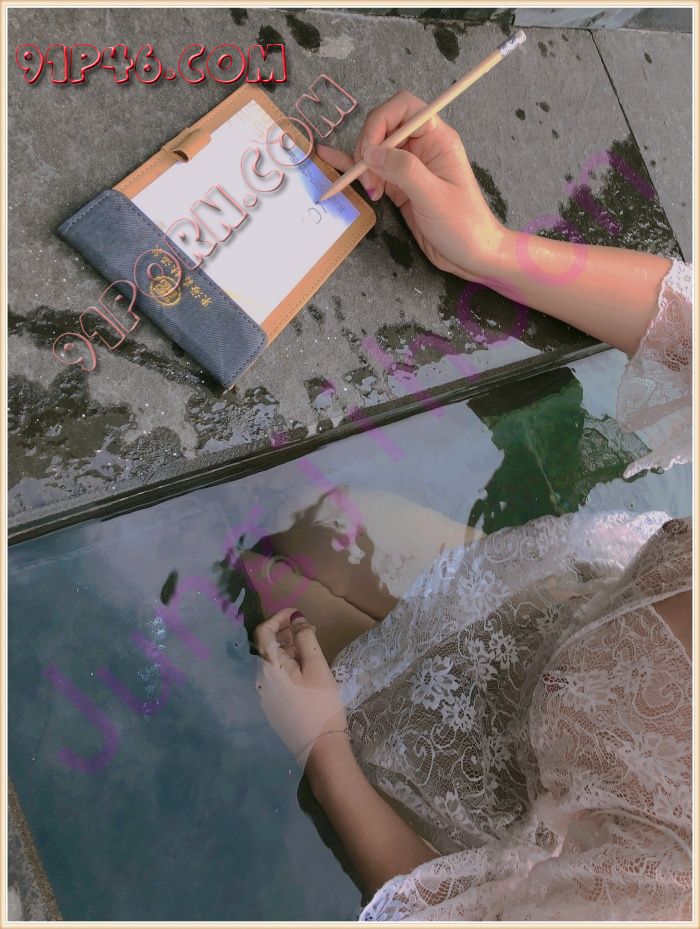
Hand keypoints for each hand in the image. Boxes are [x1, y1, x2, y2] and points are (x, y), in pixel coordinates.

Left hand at [254, 608, 347, 768]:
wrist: (320, 749)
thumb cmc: (321, 704)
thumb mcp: (317, 667)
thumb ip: (305, 638)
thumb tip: (296, 618)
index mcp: (269, 668)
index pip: (264, 632)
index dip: (278, 618)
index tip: (297, 614)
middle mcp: (261, 680)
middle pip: (267, 647)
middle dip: (285, 632)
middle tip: (308, 629)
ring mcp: (265, 695)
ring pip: (273, 662)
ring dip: (288, 648)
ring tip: (309, 646)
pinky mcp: (273, 706)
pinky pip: (276, 676)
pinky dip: (288, 664)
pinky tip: (305, 669)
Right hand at [318, 90, 507, 281]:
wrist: (473, 256)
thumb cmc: (463, 226)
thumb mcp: (433, 197)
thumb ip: (403, 170)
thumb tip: (371, 151)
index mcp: (437, 138)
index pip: (403, 108)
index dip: (381, 123)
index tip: (370, 153)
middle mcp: (422, 147)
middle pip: (384, 127)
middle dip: (368, 149)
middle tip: (368, 180)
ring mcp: (410, 167)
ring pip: (376, 151)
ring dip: (363, 166)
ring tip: (369, 190)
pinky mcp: (400, 187)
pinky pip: (374, 172)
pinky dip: (355, 169)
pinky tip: (332, 162)